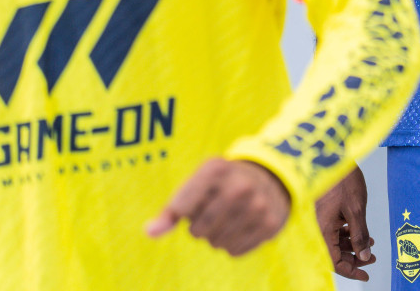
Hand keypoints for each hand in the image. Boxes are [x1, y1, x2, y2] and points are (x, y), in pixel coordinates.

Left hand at [147, 158, 290, 256]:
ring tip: (228, 218)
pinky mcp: (270, 224)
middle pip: (197, 230)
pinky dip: (233, 244)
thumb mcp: (196, 186)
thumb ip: (170, 211)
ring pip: (216, 243)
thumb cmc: (220, 186)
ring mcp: (257, 205)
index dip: (183, 211)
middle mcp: (240, 184)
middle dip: (199, 227)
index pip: (180, 209)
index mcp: (215, 168)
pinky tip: (242, 226)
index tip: (195, 199)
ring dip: (216, 237)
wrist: (270, 179)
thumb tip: (150, 232)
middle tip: (213, 211)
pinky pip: (234, 251)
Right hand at [315, 165, 375, 279]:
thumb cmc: (342, 178)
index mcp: (322, 229)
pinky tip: (360, 232)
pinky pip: (334, 229)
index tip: (365, 275)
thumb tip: (363, 256)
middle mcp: (318, 227)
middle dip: (353, 258)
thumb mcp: (356, 209)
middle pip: (334, 253)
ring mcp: (321, 219)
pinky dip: (348, 233)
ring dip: (352, 246)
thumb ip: (360, 234)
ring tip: (370, 245)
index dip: (350, 271)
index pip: (334, 261)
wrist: (332, 154)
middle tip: (370, 259)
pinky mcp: (325, 211)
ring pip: (335, 241)